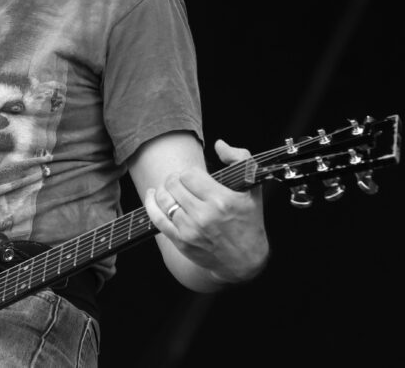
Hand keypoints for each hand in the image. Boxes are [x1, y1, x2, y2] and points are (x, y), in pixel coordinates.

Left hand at [145, 139, 268, 284]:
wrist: (245, 261)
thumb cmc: (249, 222)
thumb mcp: (253, 188)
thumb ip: (239, 159)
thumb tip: (218, 144)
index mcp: (222, 200)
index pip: (189, 174)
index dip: (190, 172)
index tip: (196, 177)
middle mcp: (204, 215)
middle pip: (173, 184)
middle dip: (175, 179)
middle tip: (180, 181)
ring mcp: (190, 230)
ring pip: (164, 200)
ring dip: (163, 190)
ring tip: (168, 188)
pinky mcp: (181, 242)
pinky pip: (157, 219)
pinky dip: (151, 205)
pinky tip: (153, 196)